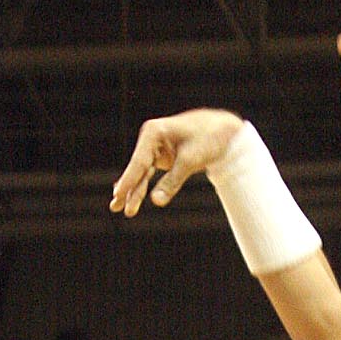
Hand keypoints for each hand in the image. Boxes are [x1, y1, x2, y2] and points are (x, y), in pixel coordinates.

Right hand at [110, 110, 244, 216]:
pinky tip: (133, 199)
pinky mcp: (163, 157)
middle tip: (115, 207)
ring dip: (134, 192)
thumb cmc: (209, 138)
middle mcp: (151, 139)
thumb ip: (173, 182)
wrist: (225, 130)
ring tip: (122, 210)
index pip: (139, 162)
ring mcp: (156, 148)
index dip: (129, 181)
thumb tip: (157, 202)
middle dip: (127, 189)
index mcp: (154, 132)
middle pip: (137, 168)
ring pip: (142, 174)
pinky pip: (150, 175)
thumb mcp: (191, 160)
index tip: (118, 195)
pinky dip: (144, 187)